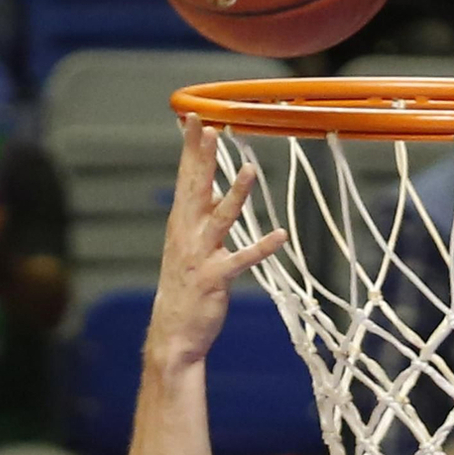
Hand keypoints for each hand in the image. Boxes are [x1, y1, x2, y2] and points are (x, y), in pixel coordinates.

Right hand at [147, 117, 285, 373]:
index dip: (191, 149)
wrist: (173, 335)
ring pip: (221, 219)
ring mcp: (201, 256)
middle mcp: (187, 236)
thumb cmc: (183, 289)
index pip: (186, 179)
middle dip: (203, 158)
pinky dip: (261, 248)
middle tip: (210, 128)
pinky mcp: (217, 279)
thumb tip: (216, 191)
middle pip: (197, 189)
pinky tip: (279, 236)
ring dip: (235, 194)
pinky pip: (242, 260)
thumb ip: (202, 217)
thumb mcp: (188, 246)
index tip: (194, 119)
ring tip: (248, 169)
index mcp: (181, 225)